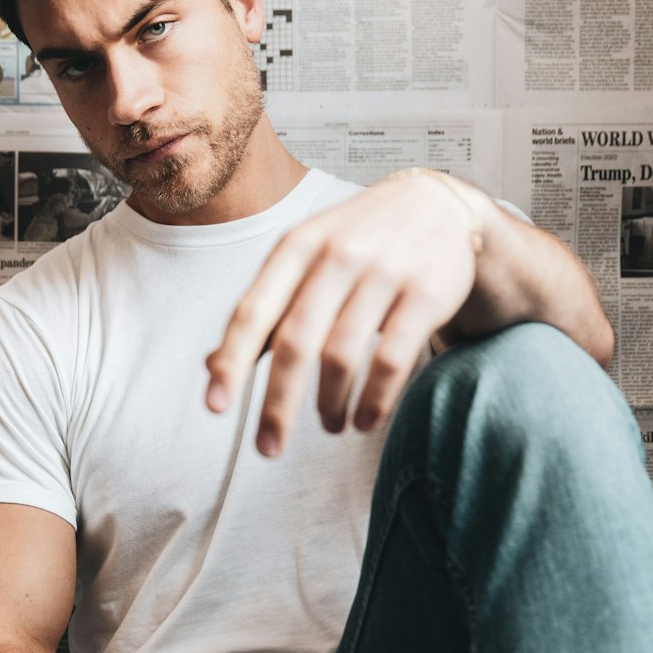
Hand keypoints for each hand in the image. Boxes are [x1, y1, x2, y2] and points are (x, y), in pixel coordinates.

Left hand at [205, 171, 490, 455]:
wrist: (441, 204)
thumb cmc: (359, 241)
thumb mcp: (305, 259)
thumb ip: (266, 309)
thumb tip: (212, 367)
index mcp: (296, 246)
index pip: (253, 312)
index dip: (232, 362)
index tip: (215, 408)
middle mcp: (337, 255)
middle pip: (295, 343)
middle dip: (277, 405)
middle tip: (268, 448)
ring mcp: (384, 272)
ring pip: (342, 357)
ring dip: (329, 405)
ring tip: (329, 425)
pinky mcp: (427, 292)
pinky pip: (392, 359)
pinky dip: (374, 401)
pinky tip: (364, 420)